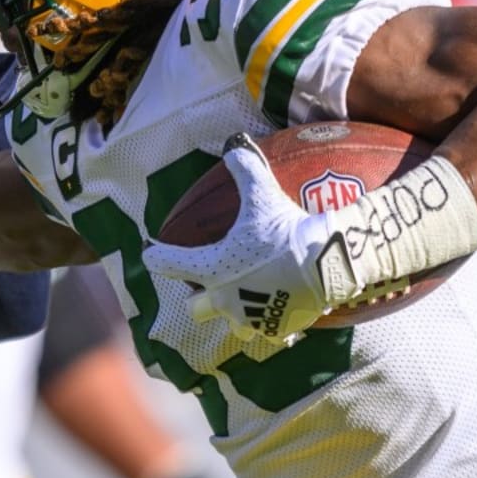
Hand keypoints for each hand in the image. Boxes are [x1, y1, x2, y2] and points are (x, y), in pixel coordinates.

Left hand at [142, 133, 358, 344]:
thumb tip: (234, 147)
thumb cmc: (285, 230)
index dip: (155, 256)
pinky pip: (267, 329)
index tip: (150, 253)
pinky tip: (282, 303)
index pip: (166, 264)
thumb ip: (244, 169)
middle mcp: (225, 299)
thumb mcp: (262, 195)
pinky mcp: (277, 330)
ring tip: (249, 295)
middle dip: (199, 296)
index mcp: (211, 269)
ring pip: (232, 323)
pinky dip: (272, 318)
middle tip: (211, 281)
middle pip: (196, 307)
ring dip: (236, 311)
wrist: (326, 263)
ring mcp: (250, 318)